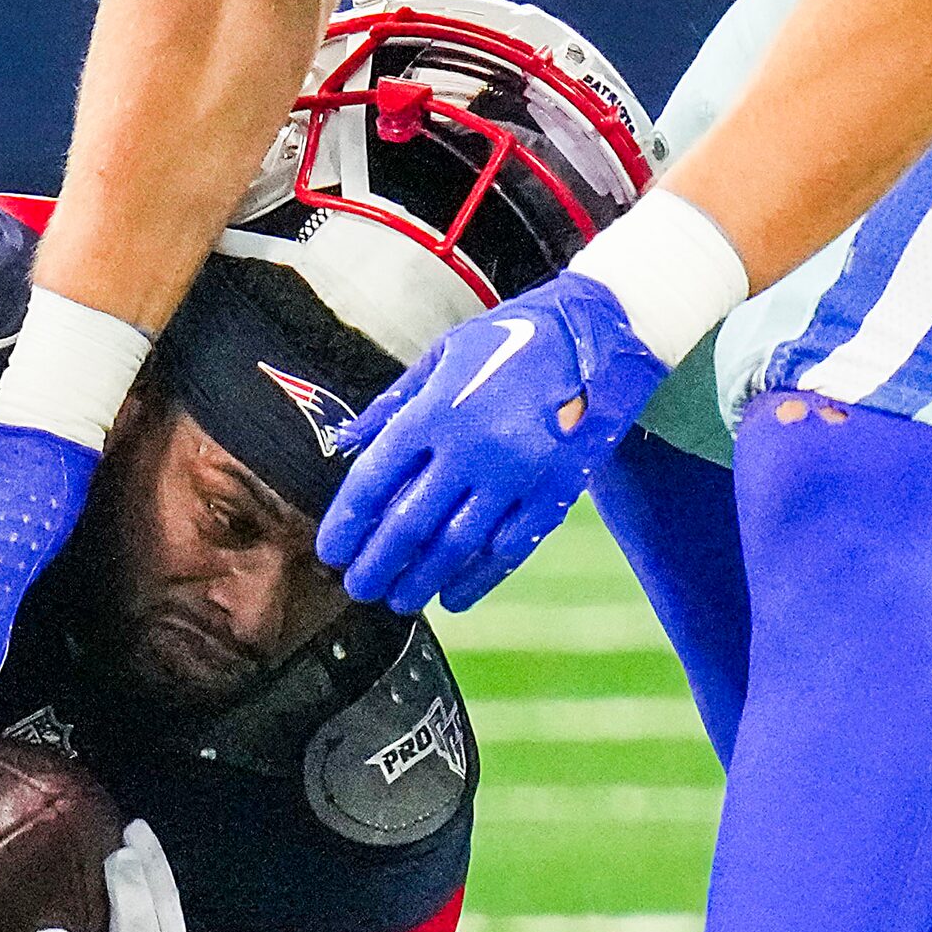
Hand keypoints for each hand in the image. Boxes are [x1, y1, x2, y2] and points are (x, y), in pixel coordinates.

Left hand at [318, 274, 668, 614]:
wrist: (599, 332)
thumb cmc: (512, 339)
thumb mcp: (442, 355)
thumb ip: (392, 406)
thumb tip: (347, 443)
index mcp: (435, 411)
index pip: (374, 481)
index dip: (347, 523)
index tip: (332, 551)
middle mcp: (473, 448)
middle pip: (409, 525)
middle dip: (377, 565)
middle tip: (359, 587)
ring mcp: (517, 474)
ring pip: (458, 546)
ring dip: (422, 580)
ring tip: (400, 599)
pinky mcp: (555, 490)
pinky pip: (510, 548)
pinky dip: (479, 578)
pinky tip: (454, 596)